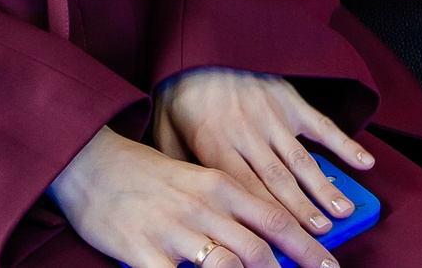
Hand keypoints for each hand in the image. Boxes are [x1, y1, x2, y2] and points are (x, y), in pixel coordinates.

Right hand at [49, 124, 339, 267]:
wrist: (91, 163)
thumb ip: (231, 206)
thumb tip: (268, 232)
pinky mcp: (142, 252)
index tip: (331, 265)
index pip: (277, 219)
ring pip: (229, 265)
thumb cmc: (148, 175)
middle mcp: (204, 207)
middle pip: (261, 247)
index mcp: (221, 185)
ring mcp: (173, 231)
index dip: (308, 247)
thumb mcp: (198, 181)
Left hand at [156, 69, 376, 248]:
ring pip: (300, 158)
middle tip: (322, 234)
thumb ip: (179, 168)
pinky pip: (321, 123)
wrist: (201, 44)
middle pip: (277, 179)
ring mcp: (272, 114)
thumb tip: (192, 205)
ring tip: (343, 211)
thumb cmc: (182, 93)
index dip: (266, 216)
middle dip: (301, 210)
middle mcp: (247, 132)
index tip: (283, 240)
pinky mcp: (289, 99)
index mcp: (215, 144)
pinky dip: (344, 143)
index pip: (244, 189)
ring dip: (323, 186)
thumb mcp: (165, 132)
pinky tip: (362, 162)